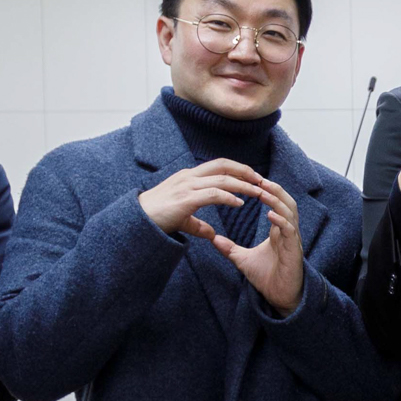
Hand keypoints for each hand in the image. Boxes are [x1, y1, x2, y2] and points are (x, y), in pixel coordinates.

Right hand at [138, 158, 267, 237]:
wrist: (137, 221)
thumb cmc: (157, 218)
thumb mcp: (183, 219)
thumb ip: (198, 224)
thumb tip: (212, 234)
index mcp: (189, 176)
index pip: (218, 166)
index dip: (237, 169)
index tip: (253, 177)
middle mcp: (189, 176)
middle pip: (223, 166)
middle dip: (245, 171)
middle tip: (262, 180)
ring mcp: (187, 186)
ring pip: (221, 179)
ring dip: (242, 185)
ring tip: (258, 192)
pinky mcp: (186, 199)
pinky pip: (212, 194)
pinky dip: (229, 197)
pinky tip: (240, 203)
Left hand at [204, 173, 305, 315]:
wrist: (279, 298)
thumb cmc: (267, 278)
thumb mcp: (243, 260)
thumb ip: (230, 248)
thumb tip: (213, 238)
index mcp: (278, 230)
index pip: (276, 204)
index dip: (267, 192)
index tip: (252, 182)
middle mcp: (287, 232)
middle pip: (286, 202)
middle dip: (274, 189)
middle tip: (259, 179)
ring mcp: (292, 240)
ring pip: (290, 212)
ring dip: (277, 200)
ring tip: (263, 191)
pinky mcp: (294, 251)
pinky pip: (290, 231)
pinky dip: (282, 221)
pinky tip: (271, 215)